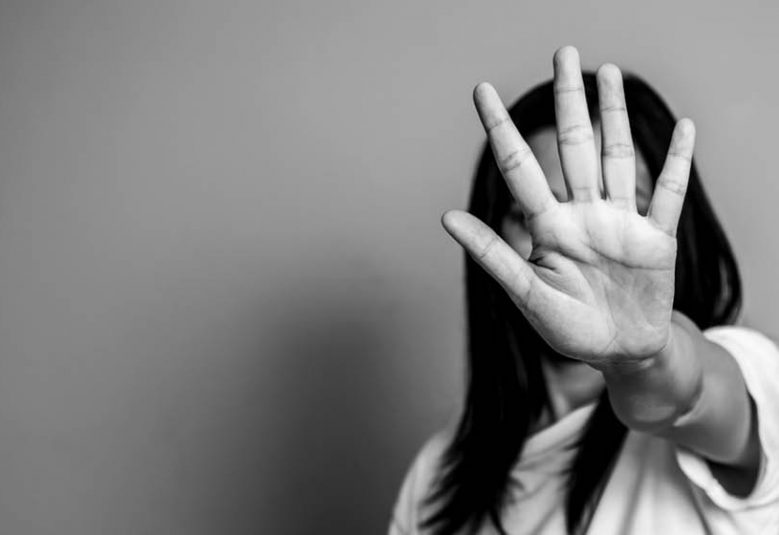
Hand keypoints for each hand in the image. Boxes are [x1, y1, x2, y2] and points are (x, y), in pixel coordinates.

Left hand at [442, 46, 694, 368]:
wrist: (620, 353)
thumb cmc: (570, 329)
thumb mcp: (528, 295)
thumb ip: (494, 255)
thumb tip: (447, 217)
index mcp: (548, 227)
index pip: (520, 167)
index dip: (500, 128)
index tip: (481, 89)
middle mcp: (583, 214)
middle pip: (574, 145)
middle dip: (569, 100)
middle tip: (563, 52)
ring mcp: (621, 222)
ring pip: (616, 156)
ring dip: (615, 115)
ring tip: (608, 72)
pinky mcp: (656, 237)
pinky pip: (668, 193)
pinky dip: (677, 162)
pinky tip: (684, 129)